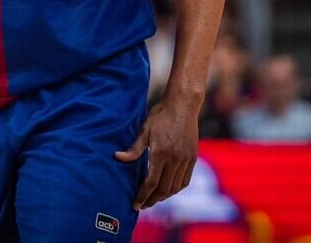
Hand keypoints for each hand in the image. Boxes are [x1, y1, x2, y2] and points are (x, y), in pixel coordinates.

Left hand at [114, 94, 199, 209]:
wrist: (183, 105)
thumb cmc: (160, 115)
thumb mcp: (144, 129)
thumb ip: (133, 148)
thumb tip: (117, 157)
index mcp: (160, 153)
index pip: (150, 182)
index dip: (142, 196)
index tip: (135, 204)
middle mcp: (175, 159)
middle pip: (163, 189)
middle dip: (152, 200)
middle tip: (142, 205)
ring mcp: (186, 159)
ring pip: (175, 187)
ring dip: (164, 196)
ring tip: (153, 199)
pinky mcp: (192, 158)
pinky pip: (185, 180)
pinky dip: (176, 189)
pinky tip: (168, 190)